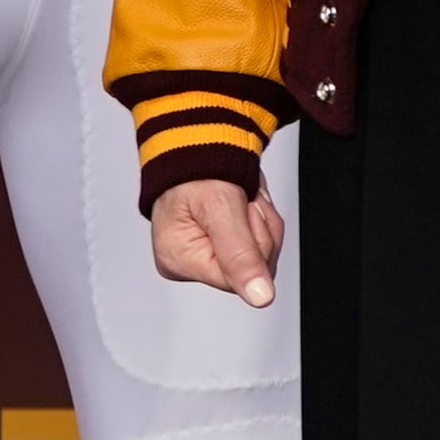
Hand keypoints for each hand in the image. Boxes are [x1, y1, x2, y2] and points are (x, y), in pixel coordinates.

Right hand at [150, 178, 282, 310]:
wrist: (198, 142)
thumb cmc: (195, 167)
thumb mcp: (220, 207)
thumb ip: (240, 255)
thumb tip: (259, 297)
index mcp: (177, 260)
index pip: (239, 277)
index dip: (252, 242)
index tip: (241, 209)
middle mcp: (187, 264)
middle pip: (253, 268)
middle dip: (259, 228)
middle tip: (243, 200)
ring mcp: (205, 256)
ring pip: (262, 257)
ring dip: (262, 220)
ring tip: (243, 197)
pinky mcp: (221, 247)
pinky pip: (260, 246)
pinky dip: (261, 219)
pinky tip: (245, 202)